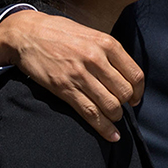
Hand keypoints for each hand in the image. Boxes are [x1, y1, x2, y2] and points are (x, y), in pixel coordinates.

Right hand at [0, 11, 143, 141]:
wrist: (28, 34)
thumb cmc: (61, 33)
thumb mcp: (91, 34)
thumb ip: (108, 51)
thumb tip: (123, 73)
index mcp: (107, 44)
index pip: (135, 74)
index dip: (139, 91)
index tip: (135, 99)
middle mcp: (97, 59)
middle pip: (124, 91)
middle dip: (126, 104)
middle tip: (122, 108)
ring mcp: (80, 75)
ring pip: (110, 105)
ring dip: (115, 116)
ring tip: (114, 119)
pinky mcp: (64, 88)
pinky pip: (90, 112)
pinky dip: (103, 128)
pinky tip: (111, 135)